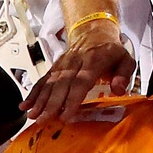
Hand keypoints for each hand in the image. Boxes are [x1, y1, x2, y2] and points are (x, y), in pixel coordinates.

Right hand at [23, 32, 137, 121]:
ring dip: (39, 100)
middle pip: (61, 84)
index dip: (71, 99)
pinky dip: (33, 92)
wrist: (94, 31)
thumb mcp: (126, 59)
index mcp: (93, 61)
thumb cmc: (111, 51)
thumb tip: (118, 89)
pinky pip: (43, 79)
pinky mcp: (55, 66)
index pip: (80, 81)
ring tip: (32, 115)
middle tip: (43, 120)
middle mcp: (75, 62)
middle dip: (50, 104)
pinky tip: (25, 104)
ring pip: (49, 82)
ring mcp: (63, 64)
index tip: (65, 115)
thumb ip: (124, 74)